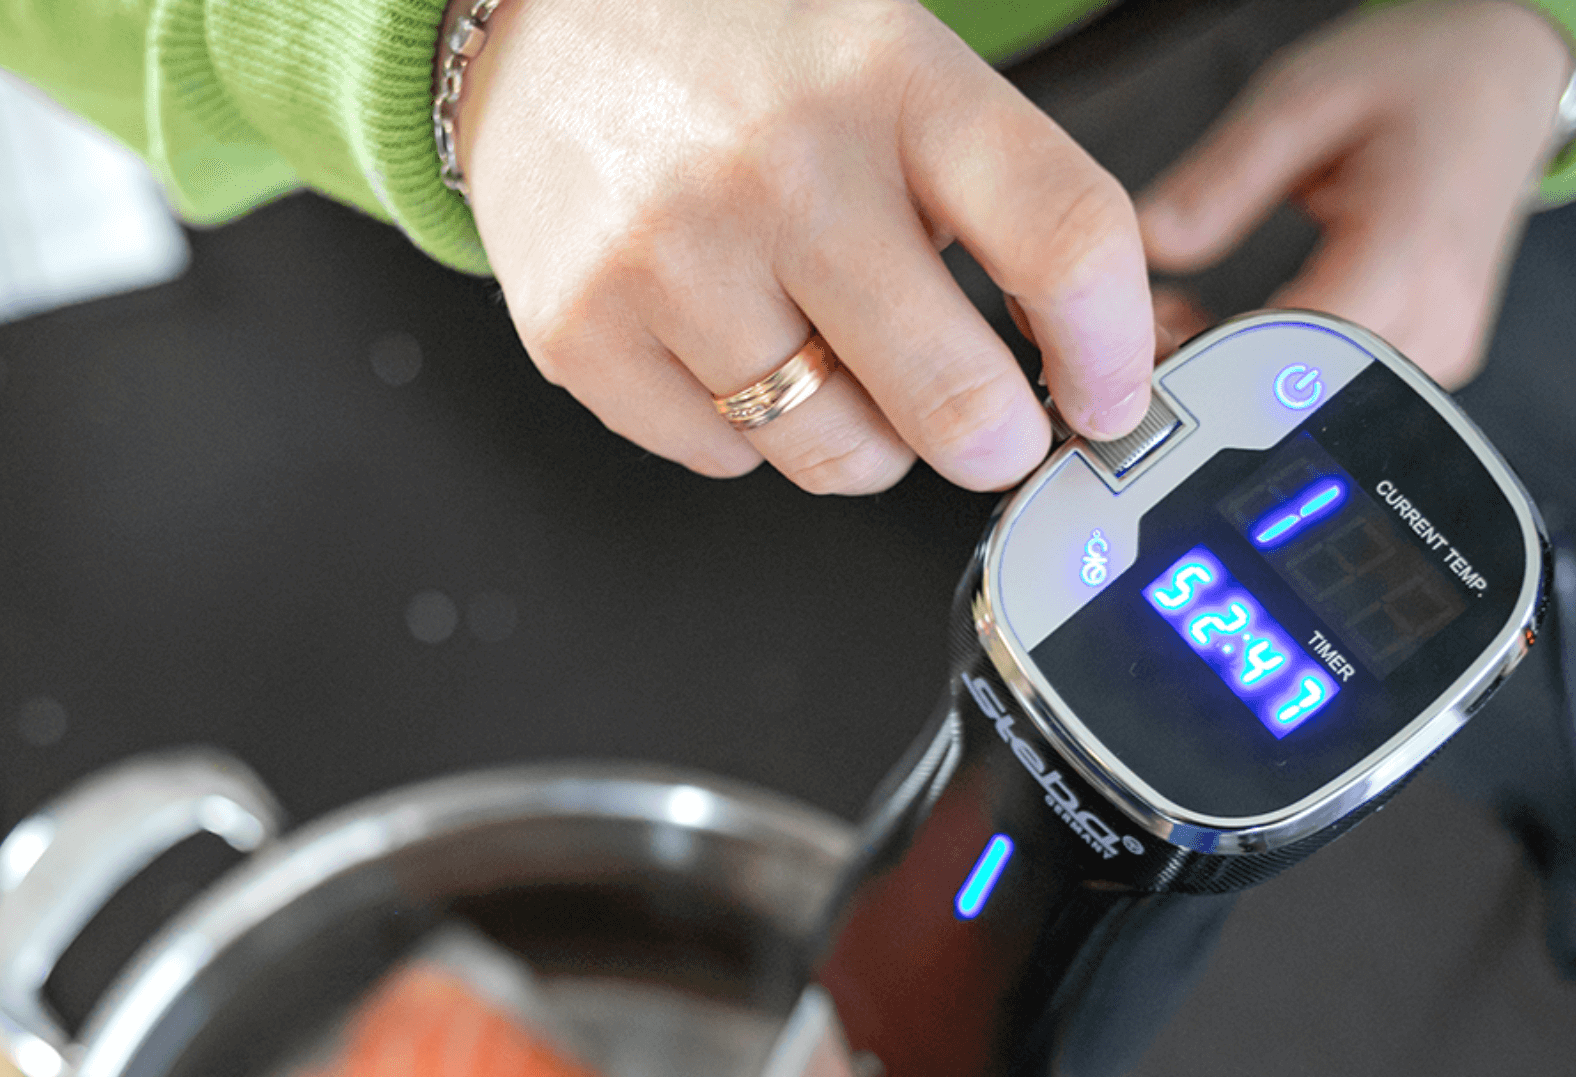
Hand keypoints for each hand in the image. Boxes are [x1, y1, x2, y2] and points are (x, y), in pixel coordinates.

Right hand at [446, 0, 1153, 493]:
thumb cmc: (732, 51)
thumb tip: (1068, 354)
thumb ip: (982, 190)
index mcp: (891, 77)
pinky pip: (727, 461)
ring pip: (839, 457)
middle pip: (954, 396)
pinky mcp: (588, 337)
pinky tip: (723, 345)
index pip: (1061, 236)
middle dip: (996, 442)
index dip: (1112, 350)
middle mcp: (782, 169)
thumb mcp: (886, 58)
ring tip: (833, 361)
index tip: (1111, 395)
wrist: (534, 20)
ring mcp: (672, 261)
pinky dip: (746, 431)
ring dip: (865, 442)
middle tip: (990, 431)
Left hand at [1138, 0, 1575, 386]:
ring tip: (1198, 321)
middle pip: (1293, 397)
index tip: (1150, 338)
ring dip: (1235, 381)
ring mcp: (1434, 352)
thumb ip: (1218, 181)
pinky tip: (1239, 333)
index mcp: (1407, 256)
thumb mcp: (1301, 100)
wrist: (1502, 81)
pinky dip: (1271, 377)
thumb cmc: (1422, 80)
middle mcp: (1432, 321)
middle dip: (1208, 375)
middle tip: (1164, 325)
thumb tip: (1146, 248)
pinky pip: (1331, 396)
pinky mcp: (1423, 363)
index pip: (1284, 360)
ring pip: (1308, 408)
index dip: (1202, 365)